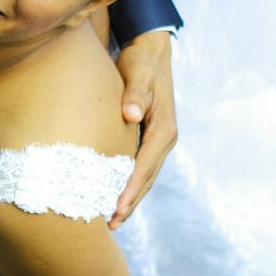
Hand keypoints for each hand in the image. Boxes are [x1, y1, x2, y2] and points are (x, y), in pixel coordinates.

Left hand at [112, 30, 176, 228]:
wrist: (151, 51)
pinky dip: (129, 183)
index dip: (131, 189)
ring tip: (112, 219)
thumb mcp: (138, 74)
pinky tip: (114, 193)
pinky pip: (140, 167)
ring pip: (144, 176)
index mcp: (164, 130)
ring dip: (130, 197)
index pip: (145, 167)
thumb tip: (130, 114)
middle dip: (130, 202)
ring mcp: (158, 140)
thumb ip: (135, 93)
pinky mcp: (149, 137)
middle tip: (111, 224)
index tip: (117, 208)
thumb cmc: (141, 62)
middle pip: (146, 178)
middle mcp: (165, 139)